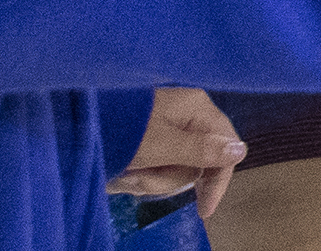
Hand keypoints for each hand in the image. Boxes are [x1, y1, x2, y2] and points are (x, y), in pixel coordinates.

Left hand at [110, 87, 243, 218]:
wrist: (79, 127)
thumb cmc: (125, 133)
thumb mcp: (163, 146)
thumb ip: (202, 150)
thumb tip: (242, 151)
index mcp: (197, 109)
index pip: (226, 147)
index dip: (217, 180)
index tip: (204, 210)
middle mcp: (188, 118)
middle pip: (198, 163)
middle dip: (169, 179)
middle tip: (143, 177)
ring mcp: (169, 131)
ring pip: (176, 170)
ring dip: (152, 180)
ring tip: (128, 174)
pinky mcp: (152, 143)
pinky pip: (159, 168)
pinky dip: (143, 176)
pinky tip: (126, 173)